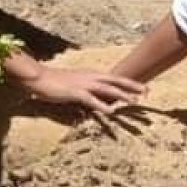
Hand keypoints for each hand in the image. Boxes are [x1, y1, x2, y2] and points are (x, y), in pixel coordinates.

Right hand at [16, 65, 145, 115]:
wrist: (38, 78)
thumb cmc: (54, 82)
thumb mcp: (73, 85)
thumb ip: (86, 90)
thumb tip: (96, 98)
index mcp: (90, 75)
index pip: (114, 78)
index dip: (129, 83)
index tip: (144, 88)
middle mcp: (90, 77)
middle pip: (115, 81)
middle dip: (132, 86)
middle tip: (148, 92)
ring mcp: (83, 84)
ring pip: (107, 89)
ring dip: (122, 95)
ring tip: (135, 102)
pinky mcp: (74, 92)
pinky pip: (91, 99)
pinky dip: (102, 105)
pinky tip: (111, 111)